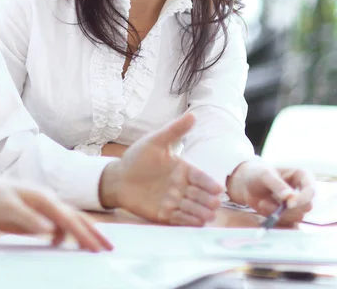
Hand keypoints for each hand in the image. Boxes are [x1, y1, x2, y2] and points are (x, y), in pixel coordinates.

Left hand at [0, 173, 113, 251]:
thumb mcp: (7, 208)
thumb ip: (29, 218)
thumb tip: (51, 229)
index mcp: (42, 198)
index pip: (69, 218)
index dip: (84, 234)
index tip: (97, 249)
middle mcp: (45, 201)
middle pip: (74, 218)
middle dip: (91, 233)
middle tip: (108, 249)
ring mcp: (40, 208)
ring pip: (67, 221)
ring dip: (81, 234)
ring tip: (94, 248)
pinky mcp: (33, 216)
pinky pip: (55, 226)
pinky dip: (64, 235)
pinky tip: (64, 245)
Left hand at [99, 113, 222, 225]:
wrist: (118, 176)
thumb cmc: (137, 157)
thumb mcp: (156, 141)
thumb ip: (174, 130)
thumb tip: (193, 115)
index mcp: (181, 169)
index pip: (199, 177)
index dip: (208, 183)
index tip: (218, 188)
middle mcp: (180, 186)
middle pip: (198, 194)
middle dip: (207, 200)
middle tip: (215, 204)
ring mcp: (173, 201)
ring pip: (191, 207)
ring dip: (200, 212)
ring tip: (208, 216)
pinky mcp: (164, 214)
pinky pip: (178, 218)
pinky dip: (187, 220)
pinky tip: (195, 222)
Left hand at [226, 158, 314, 222]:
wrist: (246, 184)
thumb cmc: (256, 174)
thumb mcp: (264, 175)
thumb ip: (276, 184)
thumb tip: (290, 197)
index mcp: (302, 176)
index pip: (311, 191)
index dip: (302, 199)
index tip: (289, 204)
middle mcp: (303, 191)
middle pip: (306, 206)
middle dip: (286, 208)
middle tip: (264, 203)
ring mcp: (298, 204)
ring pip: (297, 216)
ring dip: (278, 213)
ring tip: (261, 203)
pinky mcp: (290, 215)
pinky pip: (289, 223)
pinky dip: (276, 219)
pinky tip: (264, 209)